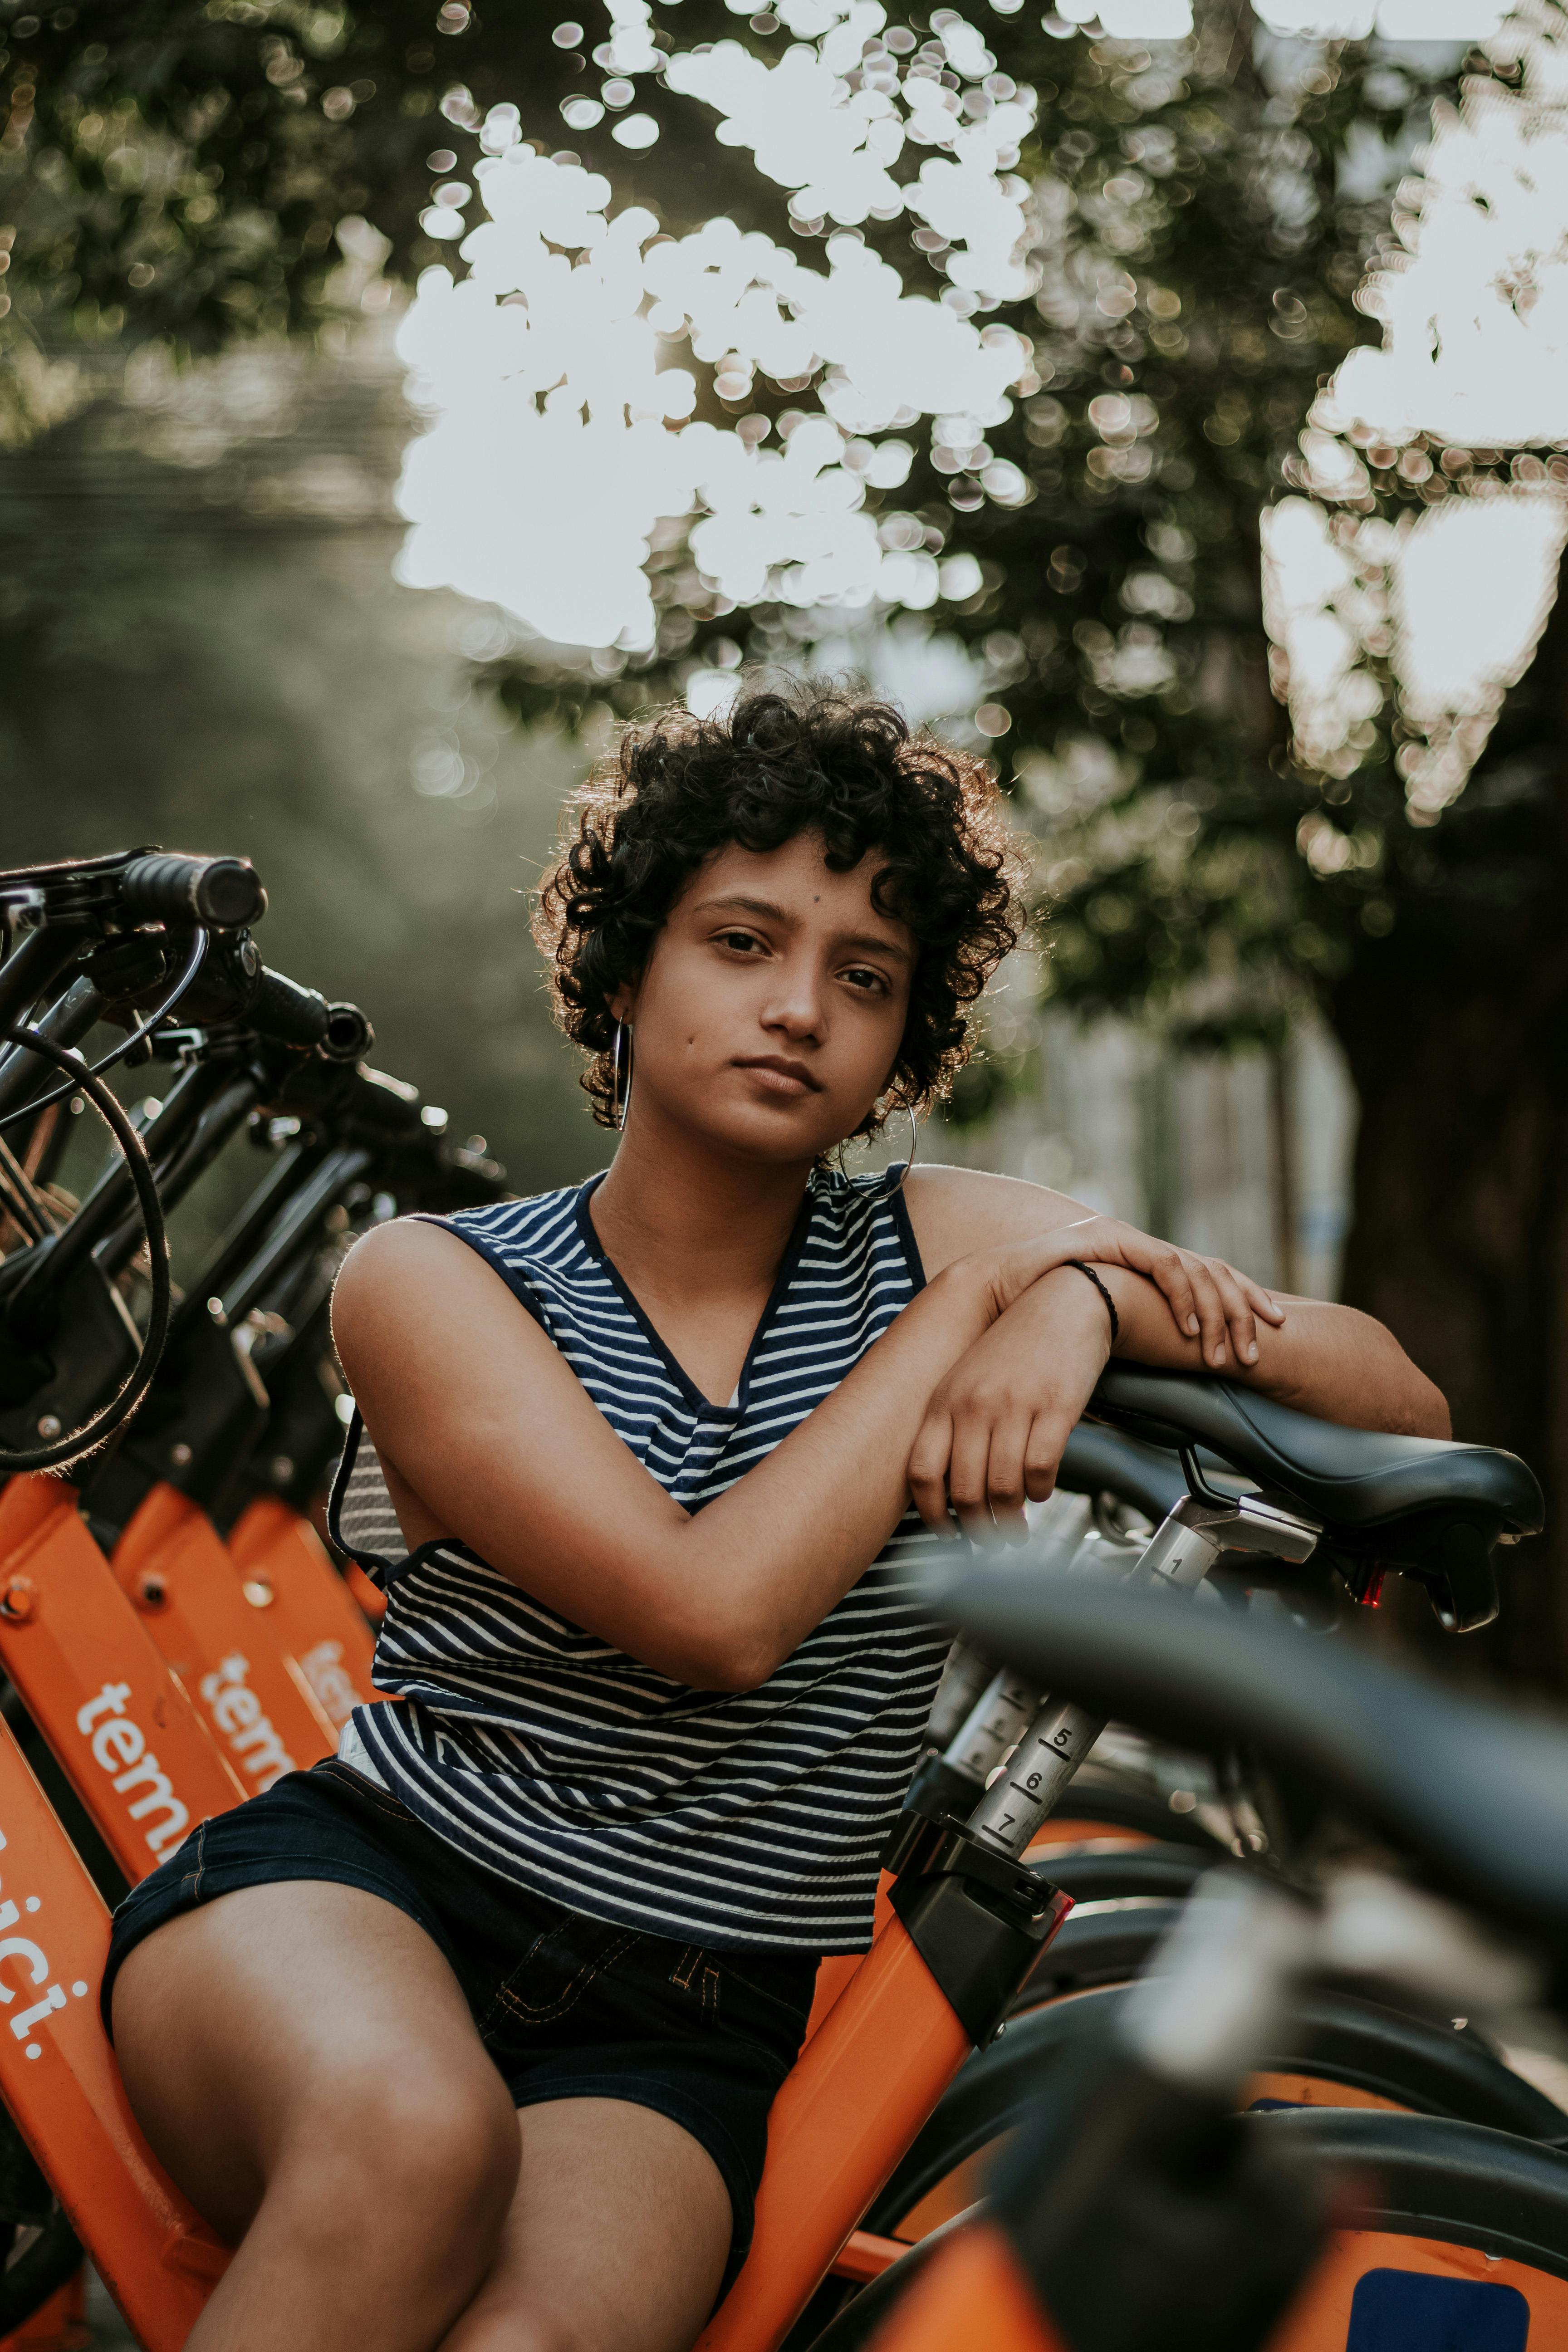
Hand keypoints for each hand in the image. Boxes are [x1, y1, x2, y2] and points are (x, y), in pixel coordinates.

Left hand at [908, 1265, 1111, 1542]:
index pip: (921, 1473)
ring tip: (1018, 1529)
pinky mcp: (1053, 1408)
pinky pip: (1042, 1470)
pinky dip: (1041, 1491)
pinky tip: (1042, 1490)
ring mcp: (1013, 1407)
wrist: (1062, 1302)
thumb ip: (954, 1426)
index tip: (946, 1534)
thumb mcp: (968, 1380)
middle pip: (964, 1492)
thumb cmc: (1015, 1346)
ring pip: (1004, 1489)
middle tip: (992, 1541)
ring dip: (1012, 1521)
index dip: (931, 1516)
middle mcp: (973, 1406)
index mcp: (944, 1401)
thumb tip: (954, 1488)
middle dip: (979, 1529)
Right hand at [977, 1214, 1284, 1371]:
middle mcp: (1144, 1250)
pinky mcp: (1112, 1239)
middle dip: (1245, 1313)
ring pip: (1198, 1270)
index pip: (1208, 1281)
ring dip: (1218, 1316)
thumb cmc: (1037, 1323)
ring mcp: (1130, 1241)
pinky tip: (1190, 1333)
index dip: (1243, 1306)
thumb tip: (1158, 1392)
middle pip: (1215, 1272)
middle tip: (1256, 1354)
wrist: (990, 1295)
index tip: (1271, 1335)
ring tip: (1225, 1357)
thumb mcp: (1101, 1339)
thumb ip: (1131, 1350)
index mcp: (1146, 1271)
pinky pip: (1165, 1265)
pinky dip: (1183, 1299)